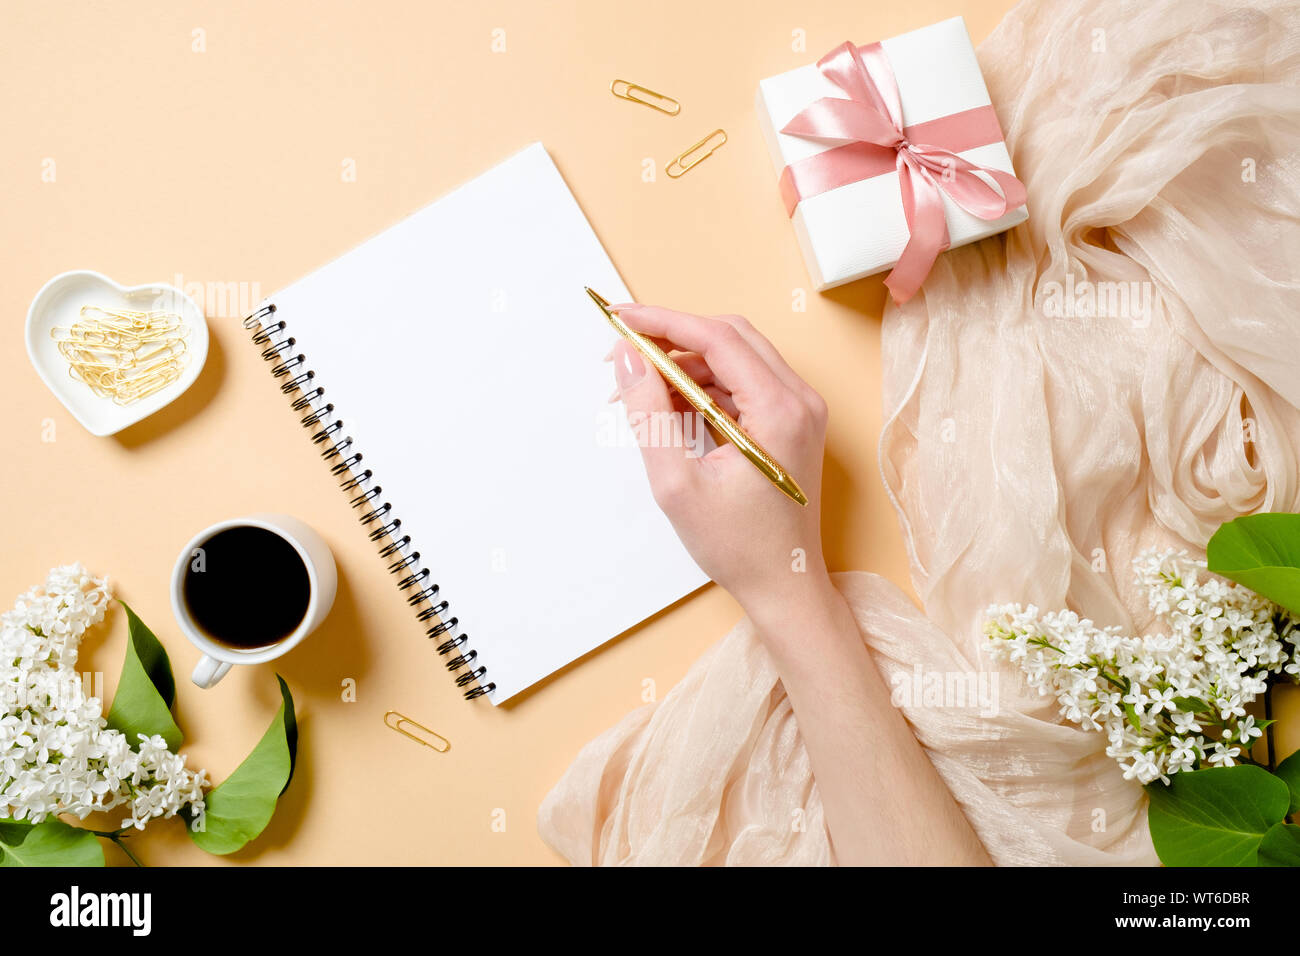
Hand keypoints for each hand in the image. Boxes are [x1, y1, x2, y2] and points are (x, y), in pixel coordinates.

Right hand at [608, 304, 829, 609]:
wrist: (786, 587)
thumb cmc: (740, 548)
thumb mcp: (677, 483)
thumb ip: (649, 414)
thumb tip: (627, 360)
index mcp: (779, 410)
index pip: (717, 338)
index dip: (663, 322)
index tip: (621, 319)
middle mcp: (799, 401)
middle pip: (730, 337)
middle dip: (673, 337)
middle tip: (625, 352)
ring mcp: (800, 411)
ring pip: (737, 357)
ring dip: (687, 364)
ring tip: (640, 389)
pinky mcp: (792, 424)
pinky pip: (745, 383)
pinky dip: (705, 385)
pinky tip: (670, 406)